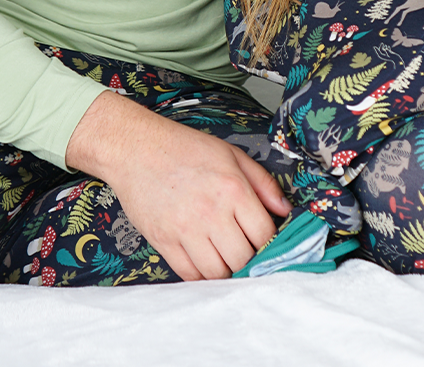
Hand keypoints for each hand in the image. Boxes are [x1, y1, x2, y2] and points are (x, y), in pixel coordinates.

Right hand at [66, 91, 290, 280]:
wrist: (137, 148)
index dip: (269, 241)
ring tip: (225, 256)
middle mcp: (211, 213)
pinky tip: (204, 261)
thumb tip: (285, 210)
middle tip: (245, 250)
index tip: (265, 240)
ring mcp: (185, 230)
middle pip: (242, 259)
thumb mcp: (232, 155)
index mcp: (232, 189)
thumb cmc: (185, 148)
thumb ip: (263, 183)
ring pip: (217, 273)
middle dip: (248, 259)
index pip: (264, 234)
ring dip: (226, 270)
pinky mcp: (163, 241)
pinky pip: (188, 275)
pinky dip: (201, 275)